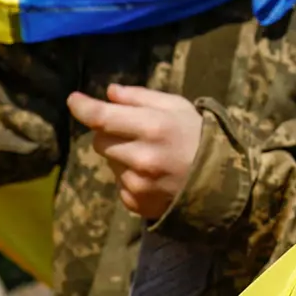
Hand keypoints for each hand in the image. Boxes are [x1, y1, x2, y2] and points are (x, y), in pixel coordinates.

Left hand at [68, 84, 203, 219]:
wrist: (223, 180)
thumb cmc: (197, 135)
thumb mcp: (176, 106)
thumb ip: (141, 97)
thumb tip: (110, 93)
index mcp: (153, 127)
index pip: (103, 117)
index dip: (83, 107)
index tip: (73, 99)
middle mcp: (142, 158)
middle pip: (100, 140)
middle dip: (110, 133)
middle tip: (134, 132)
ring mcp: (138, 184)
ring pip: (108, 163)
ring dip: (120, 156)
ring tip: (150, 155)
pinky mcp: (137, 203)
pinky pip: (119, 184)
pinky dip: (128, 177)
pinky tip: (151, 175)